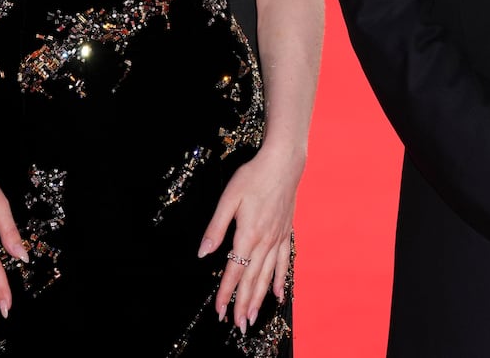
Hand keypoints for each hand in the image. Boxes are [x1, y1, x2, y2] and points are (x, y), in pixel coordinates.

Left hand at [198, 144, 304, 332]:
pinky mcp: (285, 234)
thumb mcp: (229, 198)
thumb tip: (203, 252)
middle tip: (238, 325)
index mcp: (248, 235)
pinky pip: (283, 263)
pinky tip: (278, 294)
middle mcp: (264, 242)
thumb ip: (216, 227)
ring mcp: (277, 239)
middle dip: (243, 305)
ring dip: (259, 299)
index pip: (234, 271)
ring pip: (267, 276)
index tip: (218, 311)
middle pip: (252, 280)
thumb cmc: (253, 177)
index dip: (225, 293)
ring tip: (253, 317)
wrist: (283, 164)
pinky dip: (280, 280)